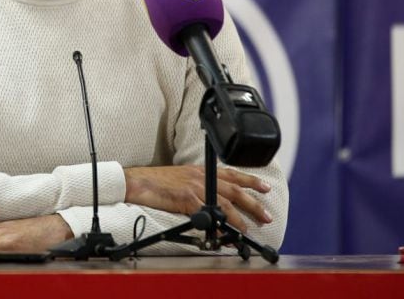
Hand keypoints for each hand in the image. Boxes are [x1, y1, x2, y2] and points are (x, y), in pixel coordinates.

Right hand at [123, 165, 272, 230]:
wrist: (137, 181)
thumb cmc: (154, 181)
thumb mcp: (180, 177)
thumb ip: (196, 184)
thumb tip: (208, 198)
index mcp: (200, 170)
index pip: (231, 174)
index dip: (249, 180)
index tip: (265, 187)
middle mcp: (201, 177)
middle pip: (234, 190)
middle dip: (253, 202)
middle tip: (266, 215)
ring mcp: (195, 188)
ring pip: (225, 203)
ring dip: (239, 218)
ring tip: (248, 229)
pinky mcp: (186, 199)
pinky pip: (208, 213)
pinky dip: (218, 225)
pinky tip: (224, 233)